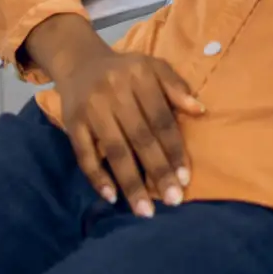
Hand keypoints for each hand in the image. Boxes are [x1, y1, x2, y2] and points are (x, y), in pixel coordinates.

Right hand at [59, 50, 203, 216]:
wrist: (79, 62)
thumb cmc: (124, 71)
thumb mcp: (153, 67)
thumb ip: (176, 87)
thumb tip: (200, 110)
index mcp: (139, 76)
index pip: (161, 119)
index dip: (174, 149)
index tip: (185, 179)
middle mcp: (114, 92)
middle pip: (140, 138)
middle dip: (158, 171)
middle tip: (173, 200)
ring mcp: (91, 109)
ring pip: (115, 150)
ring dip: (131, 183)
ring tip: (145, 211)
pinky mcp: (72, 123)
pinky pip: (84, 154)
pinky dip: (97, 177)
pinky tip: (111, 196)